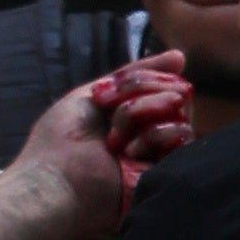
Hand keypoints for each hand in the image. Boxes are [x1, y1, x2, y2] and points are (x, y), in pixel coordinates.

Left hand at [13, 54, 191, 239]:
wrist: (55, 183)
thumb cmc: (61, 141)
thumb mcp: (90, 95)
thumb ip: (132, 75)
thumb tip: (180, 56)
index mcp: (130, 113)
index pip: (159, 82)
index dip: (144, 77)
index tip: (112, 89)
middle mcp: (149, 130)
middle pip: (173, 91)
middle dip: (141, 90)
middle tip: (111, 108)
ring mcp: (160, 151)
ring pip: (179, 110)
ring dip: (143, 112)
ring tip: (114, 139)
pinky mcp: (167, 170)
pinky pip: (183, 136)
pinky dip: (156, 135)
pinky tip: (129, 152)